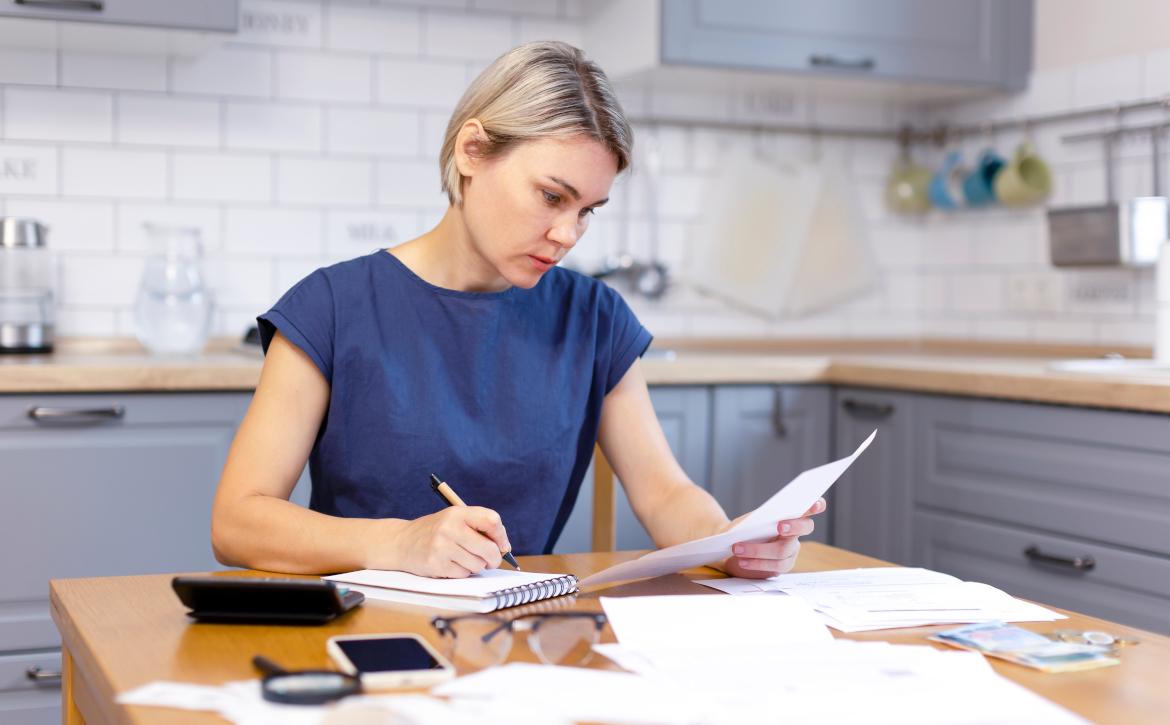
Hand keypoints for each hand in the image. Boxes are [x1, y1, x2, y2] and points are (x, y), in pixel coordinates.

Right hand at [374, 506, 511, 577]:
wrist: (402, 542)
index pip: (491, 520)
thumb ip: (478, 527)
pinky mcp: (436, 564)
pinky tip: (452, 564)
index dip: (501, 535)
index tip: (502, 545)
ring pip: (477, 564)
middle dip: (494, 558)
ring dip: (476, 566)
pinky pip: (463, 574)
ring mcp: (442, 547)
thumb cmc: (435, 531)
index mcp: (458, 513)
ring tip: (465, 559)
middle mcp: (450, 528)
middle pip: (488, 548)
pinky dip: (463, 572)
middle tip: (491, 560)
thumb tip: (504, 547)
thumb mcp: (454, 519)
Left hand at [718, 498, 826, 578]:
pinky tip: (743, 561)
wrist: (731, 548)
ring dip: (758, 550)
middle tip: (780, 526)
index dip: (817, 505)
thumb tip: (764, 519)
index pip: (808, 508)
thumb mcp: (748, 520)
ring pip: (783, 551)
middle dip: (794, 526)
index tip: (815, 504)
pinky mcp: (783, 566)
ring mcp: (791, 551)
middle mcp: (795, 533)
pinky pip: (775, 567)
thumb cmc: (742, 530)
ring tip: (738, 549)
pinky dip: (756, 563)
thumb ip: (758, 519)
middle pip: (804, 528)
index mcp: (789, 517)